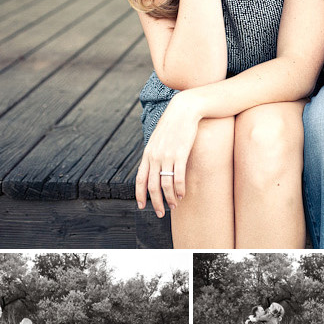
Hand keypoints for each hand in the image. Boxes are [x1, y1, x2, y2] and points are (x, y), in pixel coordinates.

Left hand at [135, 94, 203, 218]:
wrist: (184, 109)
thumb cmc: (172, 124)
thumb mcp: (158, 139)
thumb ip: (154, 154)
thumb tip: (152, 169)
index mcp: (147, 154)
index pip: (139, 179)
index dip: (139, 195)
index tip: (142, 207)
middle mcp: (154, 156)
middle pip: (152, 186)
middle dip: (155, 203)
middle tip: (160, 213)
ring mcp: (167, 155)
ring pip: (165, 185)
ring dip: (169, 199)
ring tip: (173, 205)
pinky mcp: (180, 154)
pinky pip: (178, 178)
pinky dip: (179, 190)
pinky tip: (182, 195)